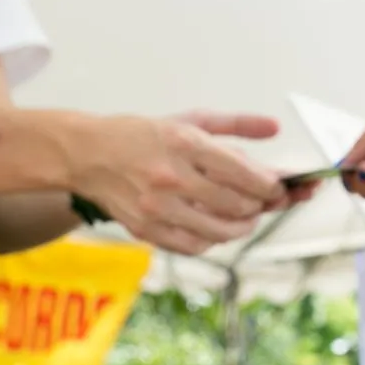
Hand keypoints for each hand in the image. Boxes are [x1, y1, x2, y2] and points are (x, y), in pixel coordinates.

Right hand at [66, 111, 287, 255]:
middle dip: (258, 207)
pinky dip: (213, 241)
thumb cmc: (140, 136)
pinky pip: (194, 246)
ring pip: (219, 231)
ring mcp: (158, 207)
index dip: (269, 186)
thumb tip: (275, 127)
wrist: (87, 155)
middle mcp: (171, 176)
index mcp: (184, 143)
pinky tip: (216, 229)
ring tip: (245, 219)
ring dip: (241, 228)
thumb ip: (235, 124)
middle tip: (264, 204)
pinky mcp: (147, 229)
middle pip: (235, 204)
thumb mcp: (188, 118)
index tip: (277, 188)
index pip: (243, 173)